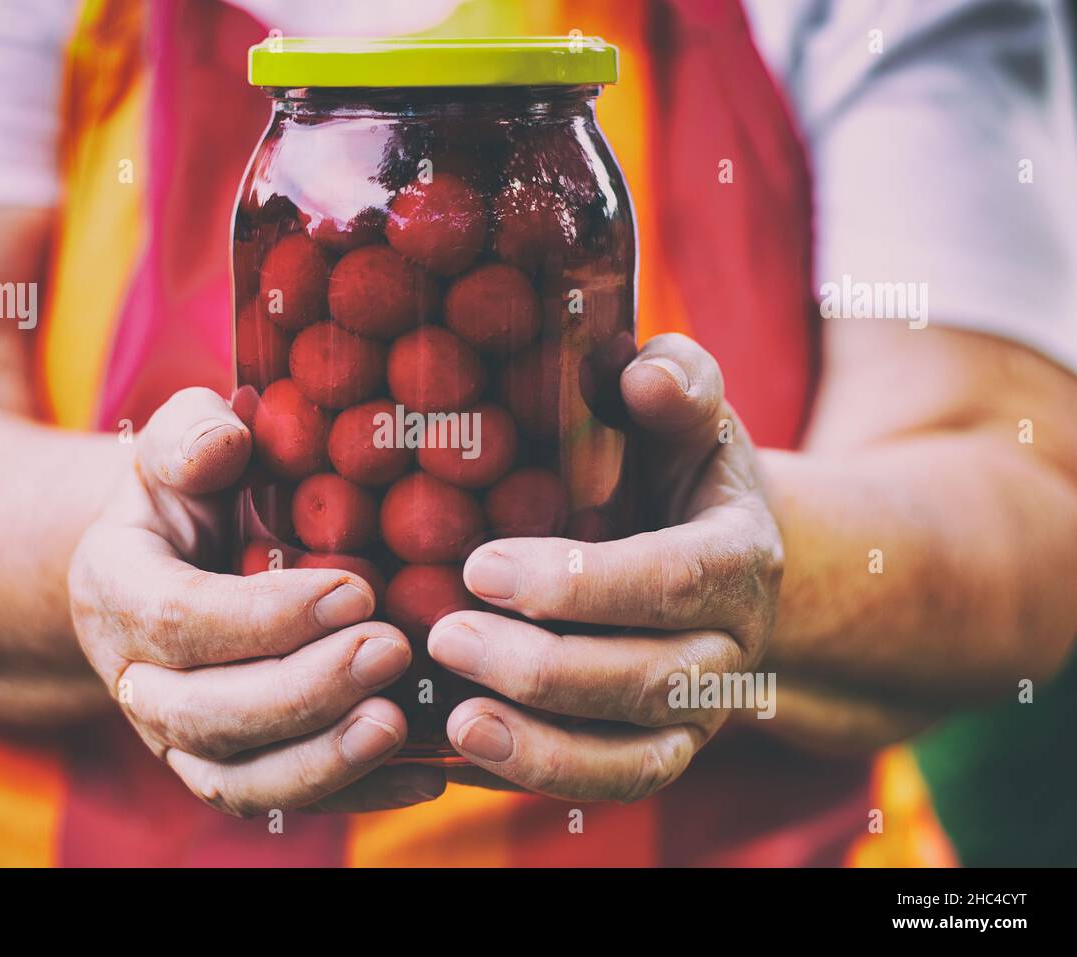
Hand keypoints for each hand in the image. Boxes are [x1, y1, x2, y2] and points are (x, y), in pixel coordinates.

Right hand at [69, 387, 443, 815]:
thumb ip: (190, 435)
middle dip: (302, 690)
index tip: (354, 590)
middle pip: (203, 713)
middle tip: (390, 649)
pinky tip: (421, 776)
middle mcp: (135, 678)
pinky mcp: (226, 765)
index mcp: (116, 587)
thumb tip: (225, 442)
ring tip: (396, 723)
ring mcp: (176, 735)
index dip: (266, 616)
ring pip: (234, 779)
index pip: (177, 618)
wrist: (173, 559)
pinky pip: (279, 801)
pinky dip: (351, 795)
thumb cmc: (190, 493)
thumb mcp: (178, 447)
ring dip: (320, 761)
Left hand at [429, 334, 782, 800]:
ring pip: (639, 753)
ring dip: (543, 744)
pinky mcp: (666, 747)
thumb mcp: (685, 414)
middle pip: (651, 677)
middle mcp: (733, 644)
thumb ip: (677, 382)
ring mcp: (704, 709)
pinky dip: (547, 778)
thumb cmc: (674, 467)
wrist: (703, 542)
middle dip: (544, 667)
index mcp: (738, 554)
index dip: (580, 584)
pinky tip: (471, 754)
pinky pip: (618, 783)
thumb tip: (640, 371)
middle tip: (445, 635)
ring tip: (456, 718)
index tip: (481, 566)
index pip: (673, 580)